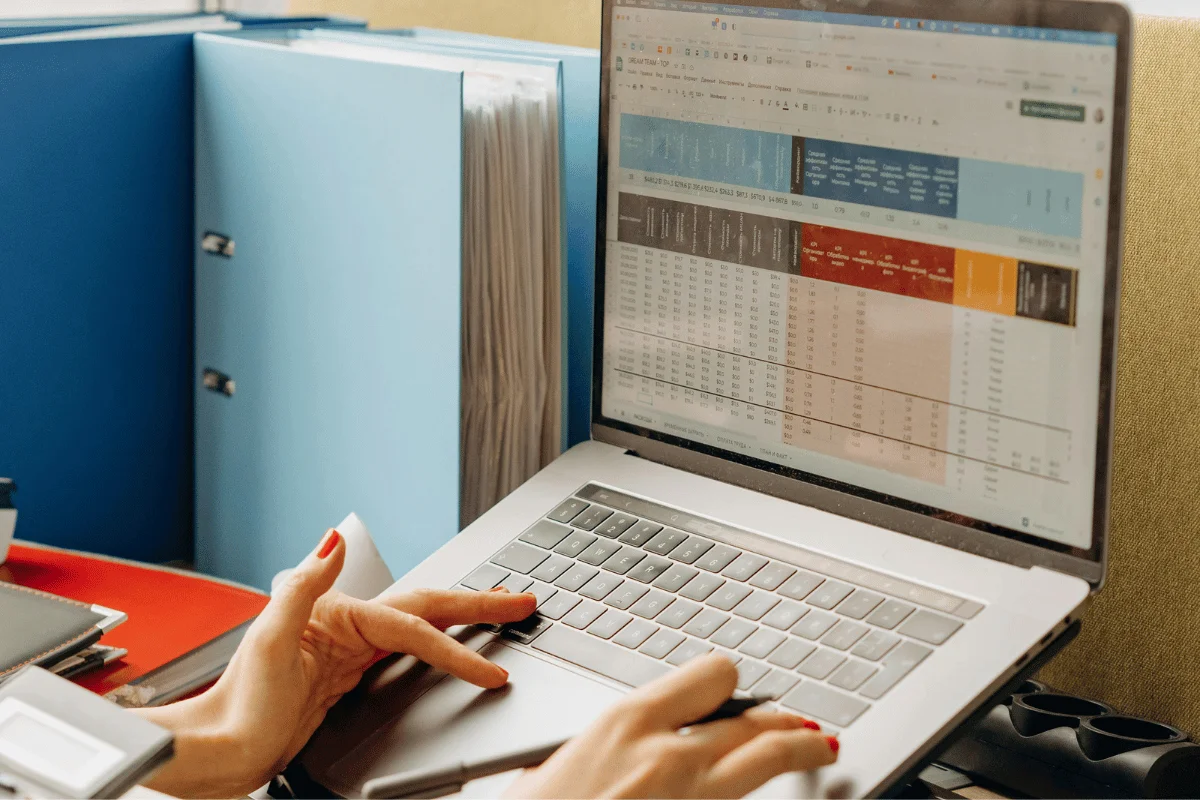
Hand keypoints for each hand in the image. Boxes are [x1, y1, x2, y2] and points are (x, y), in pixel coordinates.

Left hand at [134, 529, 536, 796]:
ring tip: (501, 608)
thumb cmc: (237, 705)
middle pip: (426, 610)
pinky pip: (407, 655)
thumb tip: (332, 536)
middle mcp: (346, 626)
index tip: (490, 670)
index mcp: (335, 613)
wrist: (220, 750)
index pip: (411, 627)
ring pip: (421, 628)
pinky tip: (451, 643)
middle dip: (477, 605)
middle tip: (522, 601)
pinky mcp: (349, 676)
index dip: (455, 646)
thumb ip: (304, 584)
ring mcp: (350, 651)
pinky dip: (439, 647)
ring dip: (463, 618)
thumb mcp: (268, 638)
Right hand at [506, 654, 837, 798]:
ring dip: (801, 746)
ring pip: (768, 755)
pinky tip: (792, 788)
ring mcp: (692, 796)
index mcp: (625, 723)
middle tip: (798, 724)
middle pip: (751, 715)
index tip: (739, 695)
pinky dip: (767, 794)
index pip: (711, 675)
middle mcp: (667, 753)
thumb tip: (622, 742)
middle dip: (780, 718)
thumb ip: (604, 745)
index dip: (731, 684)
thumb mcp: (556, 766)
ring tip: (820, 745)